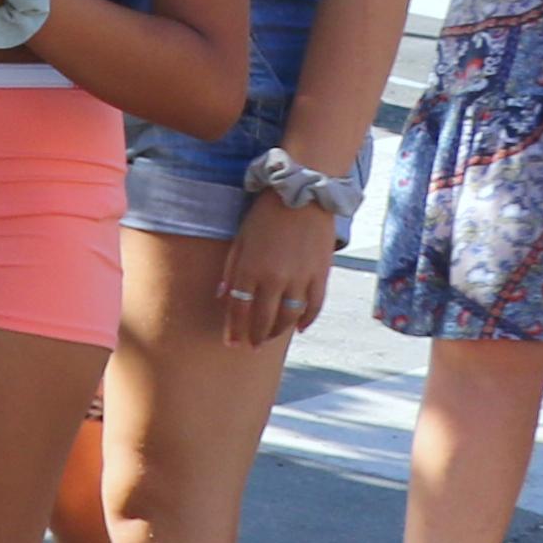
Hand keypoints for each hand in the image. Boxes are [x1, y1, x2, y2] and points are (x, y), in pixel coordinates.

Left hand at [216, 190, 340, 344]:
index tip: (232, 344)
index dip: (235, 330)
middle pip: (263, 319)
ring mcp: (300, 278)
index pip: (239, 309)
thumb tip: (222, 296)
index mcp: (249, 269)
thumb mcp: (239, 240)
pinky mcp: (321, 275)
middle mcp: (274, 278)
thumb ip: (231, 270)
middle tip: (251, 347)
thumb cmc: (264, 216)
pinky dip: (306, 321)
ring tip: (270, 338)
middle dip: (255, 337)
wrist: (302, 196)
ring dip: (278, 332)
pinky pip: (314, 306)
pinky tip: (298, 328)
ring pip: (289, 317)